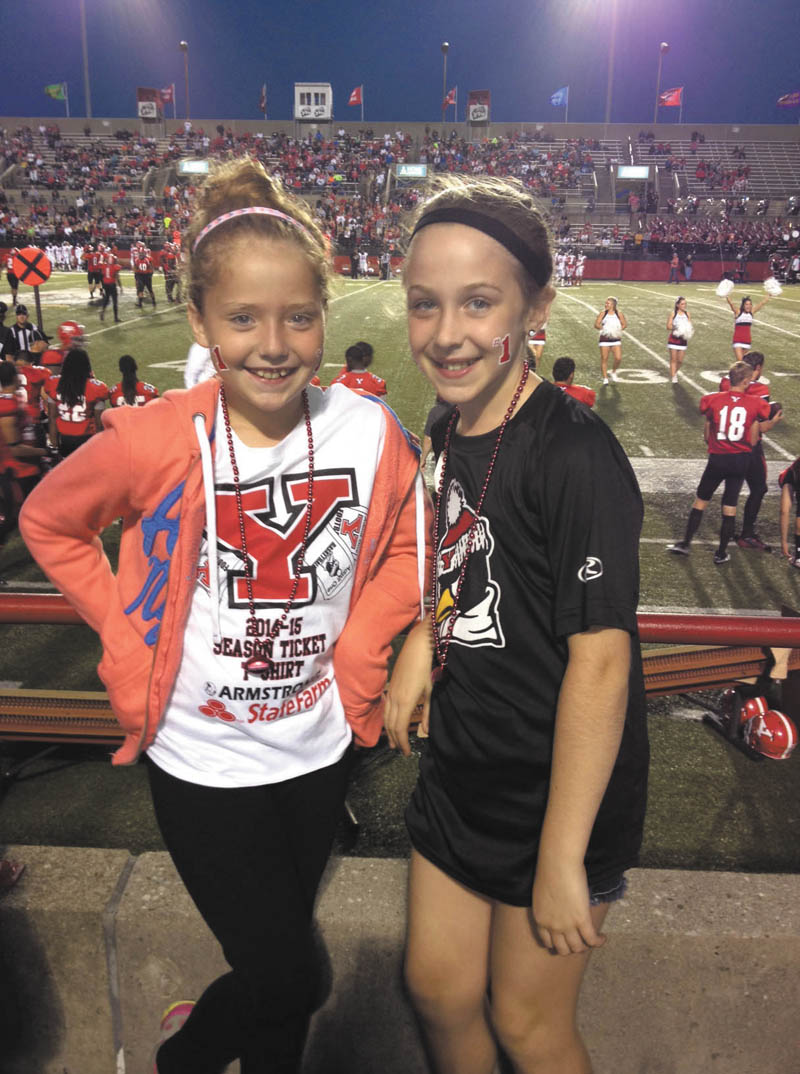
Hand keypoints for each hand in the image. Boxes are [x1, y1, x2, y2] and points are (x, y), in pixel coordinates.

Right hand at [384, 617, 432, 756]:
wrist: (418, 645)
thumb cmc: (428, 667)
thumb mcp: (431, 690)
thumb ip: (428, 712)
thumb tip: (427, 731)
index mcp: (405, 701)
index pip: (400, 728)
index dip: (402, 742)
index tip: (406, 753)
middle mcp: (395, 698)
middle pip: (391, 725)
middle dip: (395, 739)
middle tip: (400, 750)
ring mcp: (391, 691)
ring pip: (386, 716)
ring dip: (388, 730)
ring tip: (392, 741)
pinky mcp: (391, 685)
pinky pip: (386, 707)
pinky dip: (387, 719)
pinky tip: (390, 721)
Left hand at [532, 859, 605, 955]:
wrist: (558, 863)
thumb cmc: (549, 871)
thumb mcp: (543, 894)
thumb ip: (549, 906)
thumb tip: (559, 908)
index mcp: (540, 919)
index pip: (547, 943)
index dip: (557, 944)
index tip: (564, 941)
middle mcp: (552, 926)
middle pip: (563, 949)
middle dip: (571, 948)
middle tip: (580, 941)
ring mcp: (567, 925)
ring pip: (577, 948)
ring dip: (585, 946)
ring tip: (592, 939)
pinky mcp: (582, 919)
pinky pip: (591, 939)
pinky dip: (598, 942)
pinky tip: (603, 938)